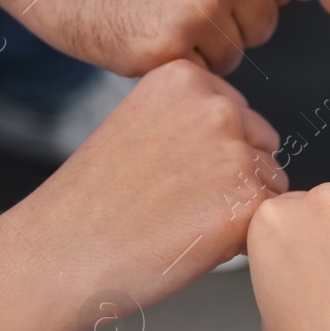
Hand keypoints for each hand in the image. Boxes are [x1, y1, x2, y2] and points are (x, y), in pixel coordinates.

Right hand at [0, 0, 286, 76]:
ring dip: (196, 49)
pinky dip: (164, 64)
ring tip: (147, 10)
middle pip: (260, 24)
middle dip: (223, 24)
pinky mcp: (167, 46)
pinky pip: (192, 76)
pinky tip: (132, 28)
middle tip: (167, 0)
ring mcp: (202, 5)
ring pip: (230, 56)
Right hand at [19, 59, 287, 324]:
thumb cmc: (92, 202)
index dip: (210, 155)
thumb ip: (192, 118)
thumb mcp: (140, 125)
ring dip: (239, 208)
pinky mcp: (246, 203)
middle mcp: (216, 105)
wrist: (59, 252)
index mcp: (187, 78)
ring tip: (180, 222)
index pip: (238, 115)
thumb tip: (246, 136)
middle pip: (261, 146)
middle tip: (174, 203)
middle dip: (233, 178)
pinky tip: (192, 242)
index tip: (169, 174)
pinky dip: (241, 239)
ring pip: (270, 184)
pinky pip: (269, 221)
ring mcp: (234, 153)